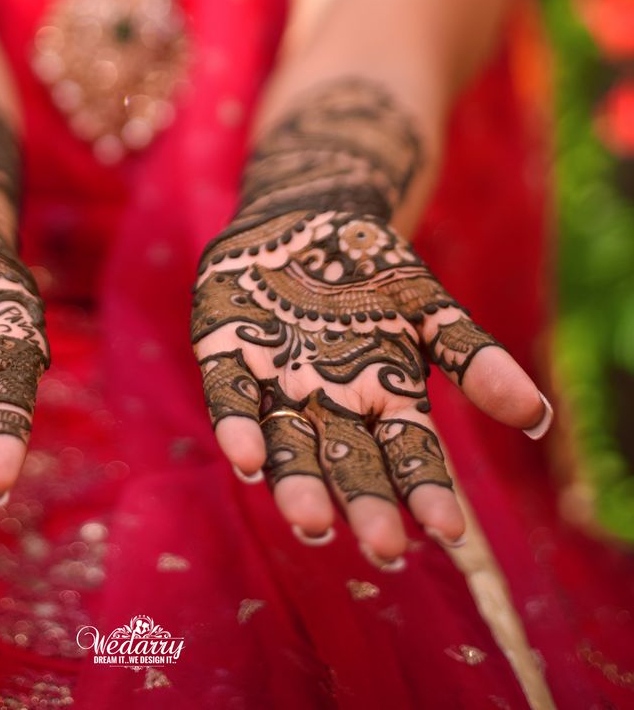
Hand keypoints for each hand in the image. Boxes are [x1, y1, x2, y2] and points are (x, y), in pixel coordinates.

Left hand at [192, 205, 550, 568]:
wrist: (304, 216)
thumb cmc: (372, 271)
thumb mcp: (429, 305)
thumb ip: (473, 357)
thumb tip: (538, 416)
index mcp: (383, 399)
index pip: (409, 456)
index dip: (426, 491)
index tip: (446, 529)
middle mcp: (328, 406)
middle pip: (347, 462)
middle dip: (361, 503)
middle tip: (379, 547)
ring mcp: (275, 384)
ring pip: (286, 445)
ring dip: (295, 482)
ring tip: (309, 521)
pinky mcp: (224, 354)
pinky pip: (230, 397)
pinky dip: (237, 425)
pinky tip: (244, 456)